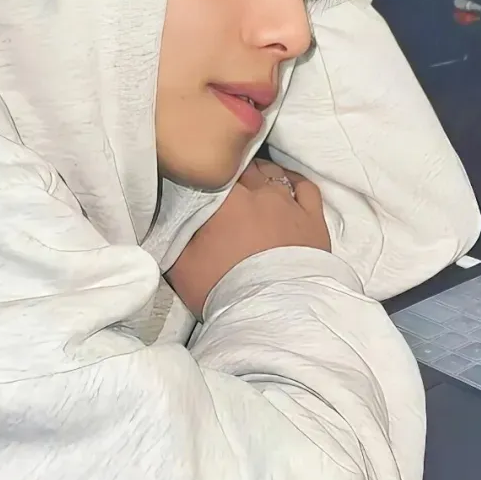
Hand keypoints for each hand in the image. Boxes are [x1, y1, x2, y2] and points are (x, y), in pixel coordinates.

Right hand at [167, 161, 330, 316]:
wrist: (273, 312)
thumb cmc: (223, 288)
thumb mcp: (180, 264)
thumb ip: (173, 234)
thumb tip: (167, 217)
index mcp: (227, 198)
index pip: (215, 169)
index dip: (208, 173)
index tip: (201, 181)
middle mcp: (260, 192)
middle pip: (245, 167)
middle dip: (234, 172)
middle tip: (225, 187)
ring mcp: (290, 203)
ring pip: (273, 173)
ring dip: (261, 175)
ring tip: (253, 186)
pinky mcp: (313, 219)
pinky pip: (305, 187)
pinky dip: (294, 181)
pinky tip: (287, 184)